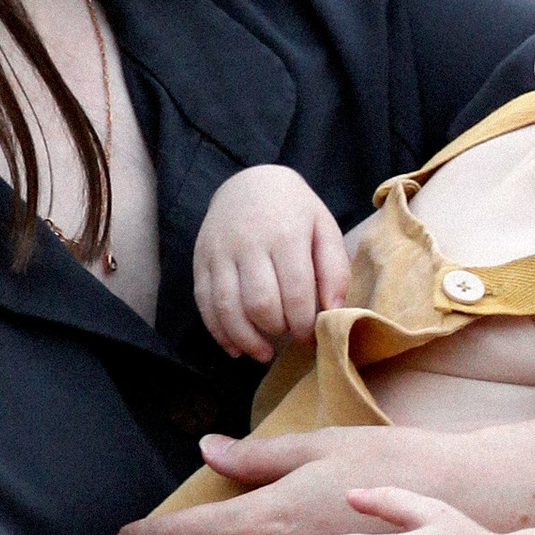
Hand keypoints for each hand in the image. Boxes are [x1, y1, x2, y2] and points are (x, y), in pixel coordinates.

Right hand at [192, 166, 349, 361]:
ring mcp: (219, 252)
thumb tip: (333, 311)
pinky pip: (204, 303)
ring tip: (263, 353)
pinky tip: (235, 348)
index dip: (304, 324)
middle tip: (288, 335)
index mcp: (285, 234)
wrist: (250, 181)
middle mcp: (248, 243)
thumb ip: (334, 269)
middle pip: (260, 304)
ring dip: (247, 339)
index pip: (295, 293)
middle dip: (277, 330)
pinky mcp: (200, 260)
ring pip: (228, 308)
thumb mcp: (324, 228)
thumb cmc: (293, 210)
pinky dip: (219, 332)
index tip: (310, 336)